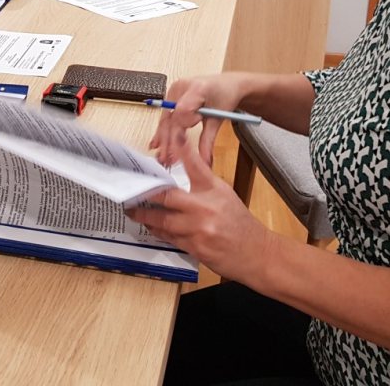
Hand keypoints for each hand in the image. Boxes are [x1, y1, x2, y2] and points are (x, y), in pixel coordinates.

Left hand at [129, 139, 270, 281]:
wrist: (256, 253)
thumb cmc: (239, 222)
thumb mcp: (224, 195)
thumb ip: (203, 182)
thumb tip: (181, 170)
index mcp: (214, 190)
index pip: (197, 165)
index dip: (184, 149)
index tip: (174, 136)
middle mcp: (205, 207)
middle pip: (168, 196)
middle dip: (148, 194)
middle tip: (132, 189)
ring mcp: (198, 229)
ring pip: (163, 220)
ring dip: (146, 216)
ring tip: (133, 211)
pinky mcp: (194, 247)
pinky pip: (169, 237)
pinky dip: (157, 231)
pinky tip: (150, 226)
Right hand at [149, 72, 251, 165]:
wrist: (228, 84)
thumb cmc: (225, 95)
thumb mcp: (218, 119)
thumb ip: (208, 140)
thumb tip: (203, 160)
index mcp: (195, 88)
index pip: (182, 113)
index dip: (179, 133)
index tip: (178, 151)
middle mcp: (181, 87)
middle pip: (171, 117)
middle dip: (168, 140)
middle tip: (168, 159)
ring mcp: (175, 90)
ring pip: (166, 118)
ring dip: (162, 138)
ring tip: (161, 155)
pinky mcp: (172, 96)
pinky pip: (166, 115)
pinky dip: (163, 130)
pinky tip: (156, 143)